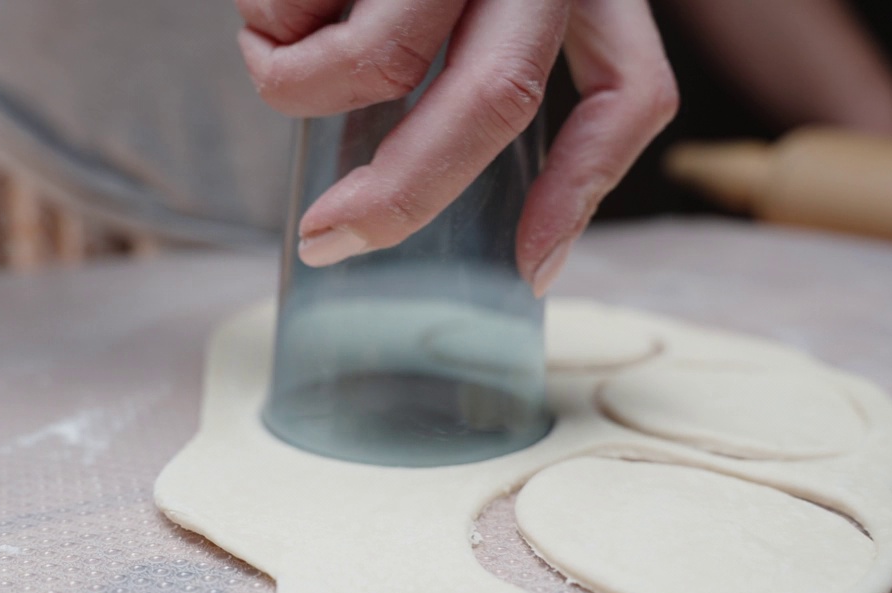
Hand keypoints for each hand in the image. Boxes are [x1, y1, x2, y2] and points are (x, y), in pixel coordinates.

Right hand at [237, 0, 677, 294]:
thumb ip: (490, 64)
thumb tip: (469, 217)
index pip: (628, 89)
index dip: (581, 192)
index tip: (528, 267)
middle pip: (494, 103)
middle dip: (402, 196)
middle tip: (329, 239)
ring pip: (375, 62)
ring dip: (298, 85)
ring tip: (279, 53)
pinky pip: (288, 11)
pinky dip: (263, 26)